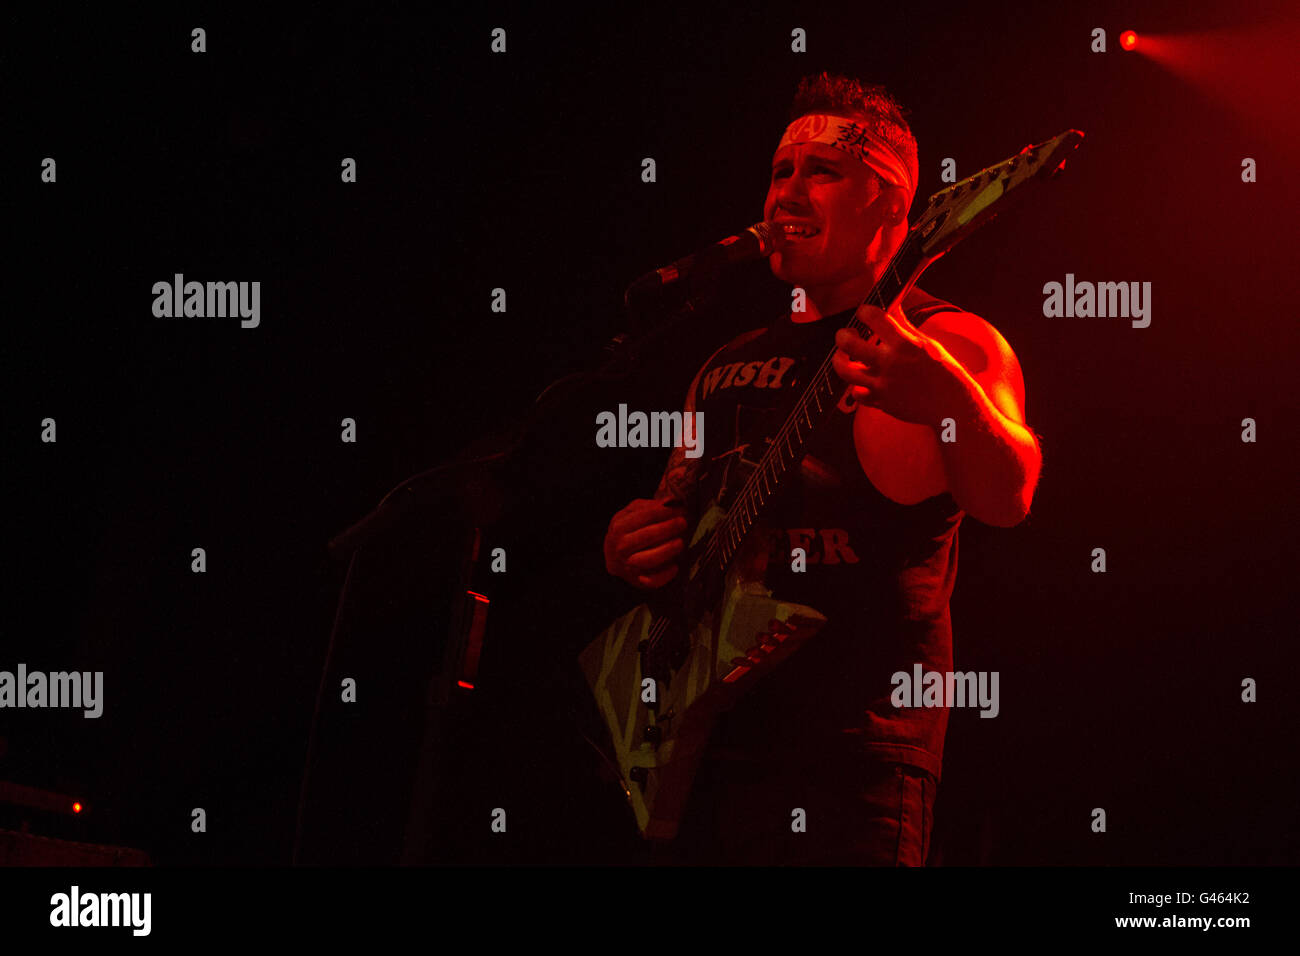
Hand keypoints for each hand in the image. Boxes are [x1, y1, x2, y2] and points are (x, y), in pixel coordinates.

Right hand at [604, 498, 687, 588]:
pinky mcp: (638, 581)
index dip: (664, 512)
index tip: (680, 509)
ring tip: (681, 542)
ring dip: (667, 550)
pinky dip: (664, 575)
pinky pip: (652, 581)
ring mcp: (628, 565)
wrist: (615, 556)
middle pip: (646, 536)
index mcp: (619, 526)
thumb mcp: (633, 513)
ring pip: (648, 560)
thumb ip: (650, 506)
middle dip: (668, 528)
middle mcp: (620, 547)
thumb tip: (671, 501)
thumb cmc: (630, 530)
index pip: (644, 516)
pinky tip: (675, 566)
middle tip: (683, 523)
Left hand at [831, 303, 967, 425]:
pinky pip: (857, 394)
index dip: (864, 312)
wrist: (953, 406)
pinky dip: (856, 387)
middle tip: (846, 334)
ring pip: (845, 370)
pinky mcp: (882, 403)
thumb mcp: (927, 343)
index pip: (873, 317)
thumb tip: (892, 304)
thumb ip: (904, 325)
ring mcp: (884, 384)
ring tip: (843, 357)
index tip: (863, 313)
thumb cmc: (943, 371)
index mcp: (904, 343)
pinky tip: (862, 381)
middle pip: (848, 343)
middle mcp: (891, 363)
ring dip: (839, 361)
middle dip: (843, 335)